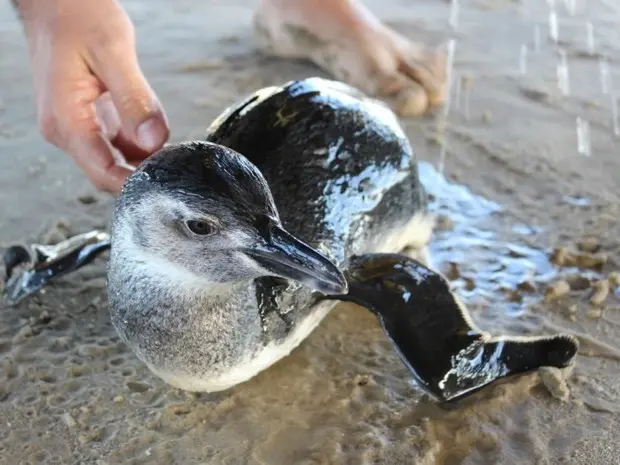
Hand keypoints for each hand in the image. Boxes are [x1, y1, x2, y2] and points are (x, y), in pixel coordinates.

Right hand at [16, 0, 168, 192]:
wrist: (55, 1)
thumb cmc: (77, 16)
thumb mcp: (113, 53)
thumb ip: (135, 99)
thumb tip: (154, 140)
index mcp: (67, 119)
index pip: (103, 172)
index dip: (137, 184)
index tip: (168, 181)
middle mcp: (65, 130)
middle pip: (107, 173)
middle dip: (142, 174)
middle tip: (176, 164)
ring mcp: (73, 126)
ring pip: (112, 160)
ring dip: (141, 159)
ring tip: (170, 146)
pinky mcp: (84, 119)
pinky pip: (113, 143)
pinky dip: (136, 144)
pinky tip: (154, 131)